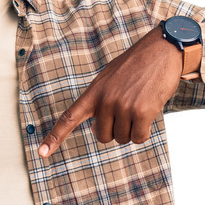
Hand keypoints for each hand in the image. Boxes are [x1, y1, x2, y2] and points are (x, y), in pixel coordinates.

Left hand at [38, 26, 182, 156]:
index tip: (41, 154)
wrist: (162, 50)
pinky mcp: (141, 112)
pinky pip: (138, 138)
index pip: (69, 118)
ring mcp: (122, 106)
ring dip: (132, 129)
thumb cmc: (137, 65)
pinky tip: (149, 113)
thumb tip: (99, 129)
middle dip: (115, 130)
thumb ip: (100, 100)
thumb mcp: (110, 79)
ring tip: (140, 105)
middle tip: (127, 110)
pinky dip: (144, 132)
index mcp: (93, 92)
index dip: (54, 137)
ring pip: (122, 138)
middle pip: (103, 137)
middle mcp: (104, 100)